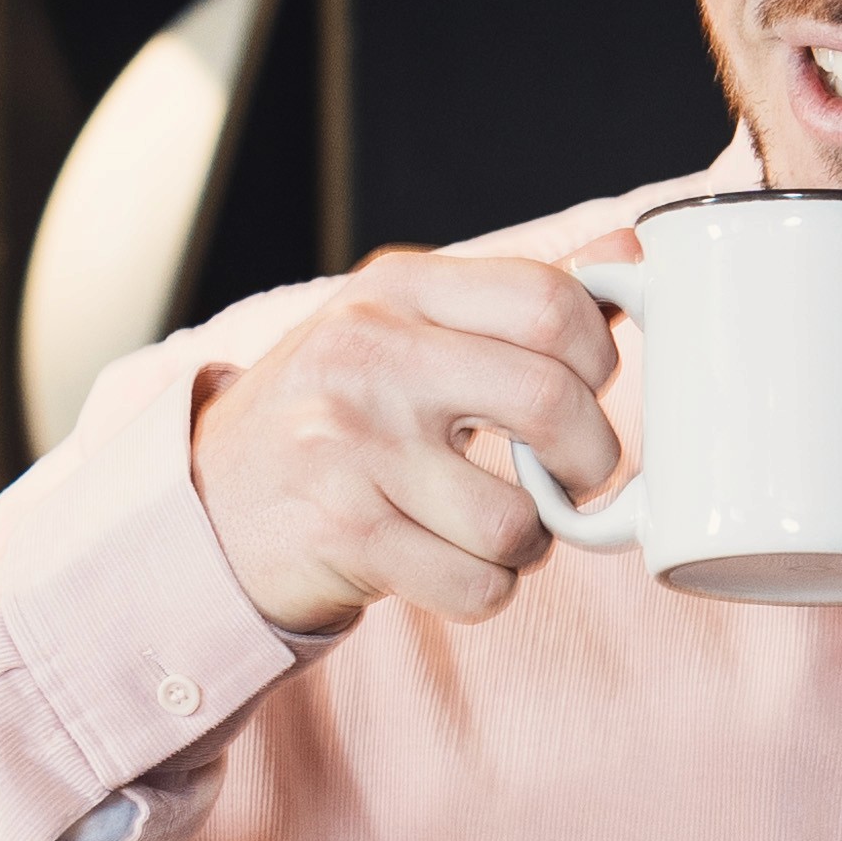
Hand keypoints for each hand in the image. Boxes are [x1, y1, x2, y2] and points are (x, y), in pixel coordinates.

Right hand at [184, 241, 632, 632]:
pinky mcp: (344, 534)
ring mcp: (350, 447)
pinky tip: (446, 561)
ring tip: (488, 525)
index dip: (601, 359)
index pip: (553, 302)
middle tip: (572, 476)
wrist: (209, 504)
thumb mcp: (407, 326)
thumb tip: (632, 252)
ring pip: (521, 520)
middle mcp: (369, 356)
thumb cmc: (335, 413)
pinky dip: (484, 588)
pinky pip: (480, 585)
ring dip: (529, 543)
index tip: (586, 390)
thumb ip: (516, 296)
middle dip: (590, 460)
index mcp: (397, 288)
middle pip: (554, 404)